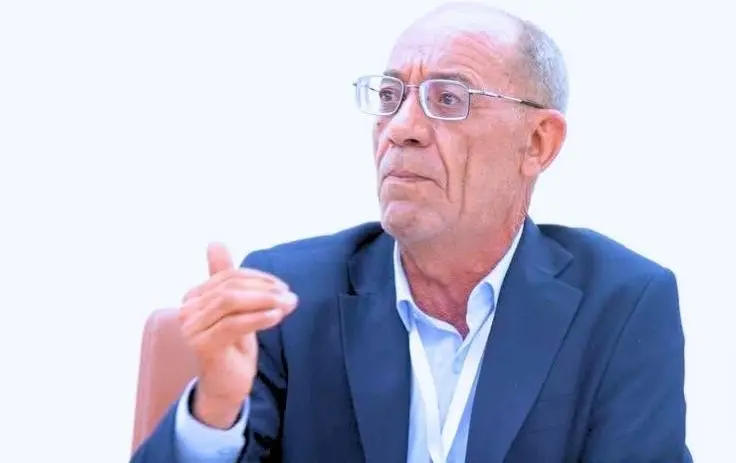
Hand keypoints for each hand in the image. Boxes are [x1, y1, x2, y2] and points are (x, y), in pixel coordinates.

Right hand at [178, 242, 296, 427]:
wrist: (226, 385)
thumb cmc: (233, 346)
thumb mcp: (236, 309)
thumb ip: (229, 280)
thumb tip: (214, 243)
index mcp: (193, 297)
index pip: (229, 276)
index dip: (258, 278)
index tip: (283, 286)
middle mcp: (187, 310)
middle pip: (230, 287)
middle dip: (264, 289)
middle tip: (290, 296)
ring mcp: (192, 328)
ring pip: (230, 302)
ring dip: (265, 301)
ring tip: (288, 305)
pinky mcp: (203, 345)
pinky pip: (233, 324)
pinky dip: (258, 317)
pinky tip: (277, 317)